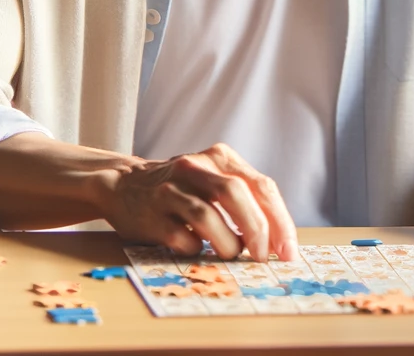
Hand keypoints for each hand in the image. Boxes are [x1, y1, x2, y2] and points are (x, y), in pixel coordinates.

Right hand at [98, 142, 297, 261]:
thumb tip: (277, 241)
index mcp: (220, 156)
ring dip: (227, 243)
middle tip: (263, 257)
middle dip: (257, 230)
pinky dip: (197, 249)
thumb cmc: (183, 190)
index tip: (288, 251)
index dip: (280, 221)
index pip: (261, 185)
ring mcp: (172, 188)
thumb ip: (244, 200)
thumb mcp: (214, 179)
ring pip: (208, 215)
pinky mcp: (152, 213)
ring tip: (232, 255)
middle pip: (236, 193)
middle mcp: (196, 166)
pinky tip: (197, 249)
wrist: (125, 185)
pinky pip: (182, 237)